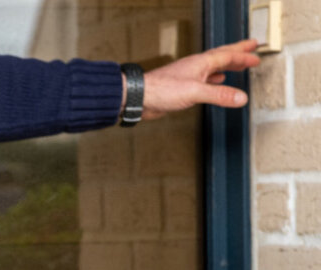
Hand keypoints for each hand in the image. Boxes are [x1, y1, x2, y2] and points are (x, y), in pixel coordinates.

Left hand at [129, 39, 261, 120]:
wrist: (140, 97)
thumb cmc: (161, 90)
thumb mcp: (195, 92)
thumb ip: (219, 94)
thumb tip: (240, 97)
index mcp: (201, 63)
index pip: (227, 56)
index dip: (243, 56)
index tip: (256, 55)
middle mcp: (196, 67)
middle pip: (221, 56)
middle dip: (237, 51)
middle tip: (251, 46)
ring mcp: (189, 76)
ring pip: (213, 67)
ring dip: (227, 65)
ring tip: (237, 65)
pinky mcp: (182, 87)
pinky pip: (204, 80)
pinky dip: (214, 79)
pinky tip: (216, 81)